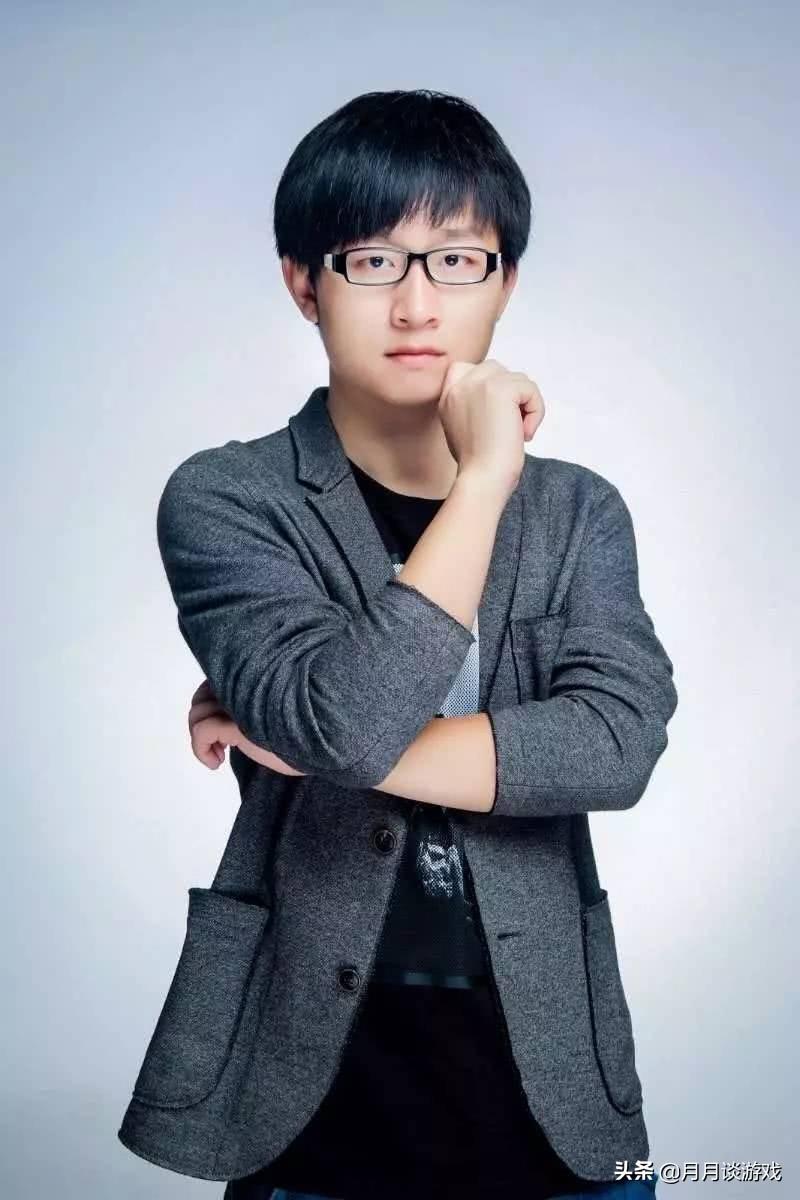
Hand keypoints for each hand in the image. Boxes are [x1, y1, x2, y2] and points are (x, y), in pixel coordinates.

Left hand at [187, 679, 304, 774]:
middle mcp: (242, 688)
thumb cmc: (305, 733)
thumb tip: (231, 719)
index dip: (212, 706)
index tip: (223, 732)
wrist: (323, 742)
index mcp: (252, 682)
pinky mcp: (236, 725)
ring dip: (202, 739)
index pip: (214, 685)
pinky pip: (202, 732)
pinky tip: (216, 763)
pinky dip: (201, 751)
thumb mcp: (275, 714)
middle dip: (201, 722)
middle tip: (218, 744)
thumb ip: (254, 707)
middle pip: (201, 697)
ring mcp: (238, 705)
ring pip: (197, 714)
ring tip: (221, 753)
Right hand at [438, 359, 543, 499]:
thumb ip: (474, 407)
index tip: (494, 413)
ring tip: (518, 433)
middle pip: (496, 370)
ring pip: (517, 380)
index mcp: (448, 396)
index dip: (486, 384)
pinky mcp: (501, 389)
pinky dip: (536, 412)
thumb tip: (502, 400)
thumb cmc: (478, 466)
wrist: (482, 479)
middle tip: (510, 426)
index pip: (464, 368)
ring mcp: (480, 383)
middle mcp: (460, 385)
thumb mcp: (463, 429)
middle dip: (510, 395)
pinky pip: (530, 389)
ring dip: (525, 406)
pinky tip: (524, 434)